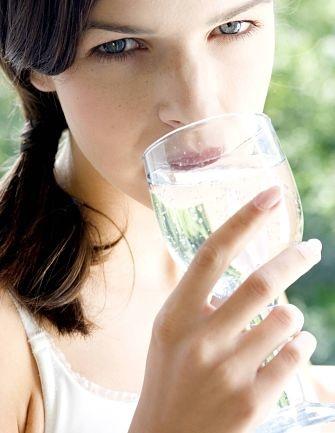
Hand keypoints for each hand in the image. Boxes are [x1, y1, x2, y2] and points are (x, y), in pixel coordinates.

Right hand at [128, 186, 319, 432]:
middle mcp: (200, 338)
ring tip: (287, 322)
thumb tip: (238, 271)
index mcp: (175, 315)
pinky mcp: (252, 401)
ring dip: (294, 315)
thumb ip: (197, 302)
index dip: (243, 219)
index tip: (270, 194)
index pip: (212, 253)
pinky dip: (302, 345)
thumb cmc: (168, 378)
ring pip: (286, 320)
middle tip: (311, 248)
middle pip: (260, 282)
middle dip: (293, 259)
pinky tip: (294, 347)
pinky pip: (295, 356)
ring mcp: (227, 371)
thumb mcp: (170, 333)